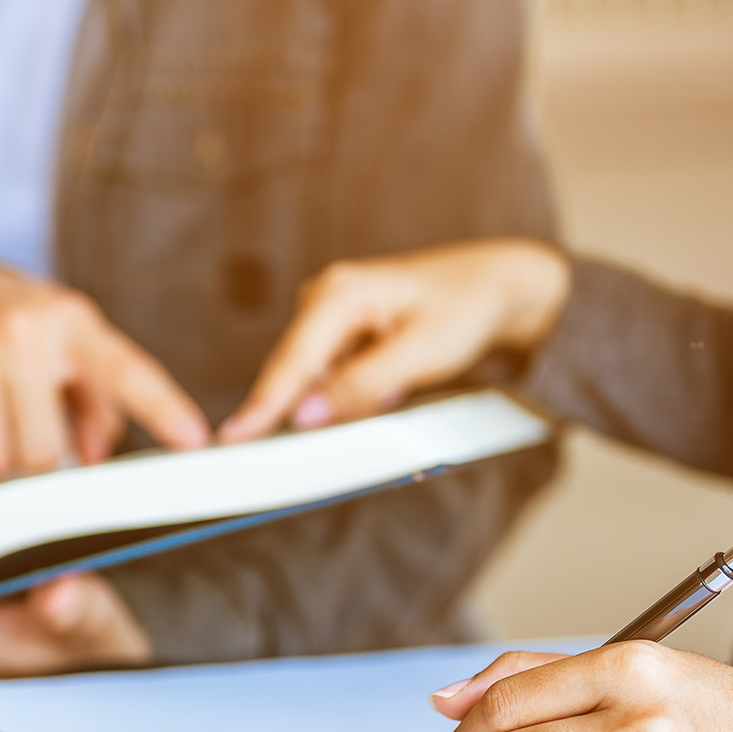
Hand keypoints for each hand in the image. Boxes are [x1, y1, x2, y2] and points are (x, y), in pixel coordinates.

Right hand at [0, 264, 209, 478]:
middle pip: (45, 453)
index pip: (126, 373)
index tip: (194, 439)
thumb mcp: (72, 350)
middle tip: (23, 416)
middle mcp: (22, 328)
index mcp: (74, 325)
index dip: (163, 409)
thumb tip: (96, 458)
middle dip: (35, 452)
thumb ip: (102, 406)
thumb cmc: (20, 332)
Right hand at [218, 239, 570, 441]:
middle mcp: (326, 298)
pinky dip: (350, 395)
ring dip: (337, 403)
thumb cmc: (467, 308)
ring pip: (314, 379)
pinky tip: (389, 388)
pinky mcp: (346, 332)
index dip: (261, 406)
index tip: (232, 440)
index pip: (290, 362)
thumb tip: (306, 415)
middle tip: (309, 445)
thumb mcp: (420, 354)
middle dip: (300, 412)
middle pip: (294, 372)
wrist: (500, 286)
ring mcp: (333, 315)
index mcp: (338, 294)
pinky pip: (332, 376)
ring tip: (391, 392)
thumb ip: (359, 385)